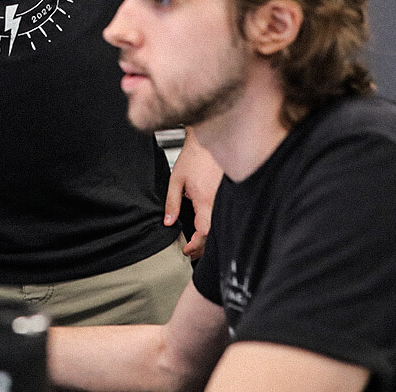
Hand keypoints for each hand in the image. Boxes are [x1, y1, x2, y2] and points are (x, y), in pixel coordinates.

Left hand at [164, 129, 222, 259]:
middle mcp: (217, 202)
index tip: (186, 250)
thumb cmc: (194, 157)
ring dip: (209, 237)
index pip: (202, 233)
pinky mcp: (226, 194)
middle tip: (191, 253)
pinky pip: (222, 214)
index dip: (194, 246)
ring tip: (198, 244)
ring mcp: (224, 198)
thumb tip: (168, 221)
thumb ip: (172, 203)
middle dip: (202, 247)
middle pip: (213, 233)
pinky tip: (207, 227)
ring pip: (219, 225)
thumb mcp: (176, 180)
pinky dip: (214, 225)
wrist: (207, 141)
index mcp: (205, 201)